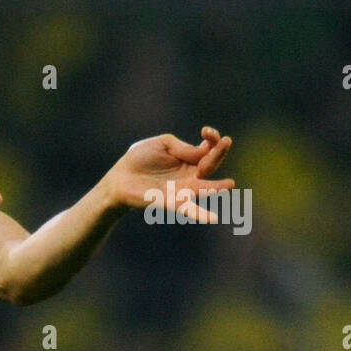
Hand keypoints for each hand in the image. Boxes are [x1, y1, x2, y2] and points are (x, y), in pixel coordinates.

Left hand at [105, 127, 234, 221]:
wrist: (120, 177)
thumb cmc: (140, 159)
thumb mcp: (163, 143)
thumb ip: (183, 147)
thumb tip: (202, 151)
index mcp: (189, 159)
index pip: (208, 149)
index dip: (213, 139)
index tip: (206, 131)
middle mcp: (190, 175)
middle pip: (210, 165)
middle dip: (218, 153)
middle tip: (226, 142)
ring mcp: (182, 189)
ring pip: (204, 189)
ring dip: (216, 188)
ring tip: (229, 185)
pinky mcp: (171, 202)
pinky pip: (188, 209)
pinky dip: (200, 215)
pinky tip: (213, 219)